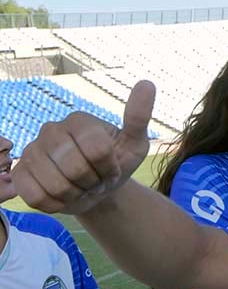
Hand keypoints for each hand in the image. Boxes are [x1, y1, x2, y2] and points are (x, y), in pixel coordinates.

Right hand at [13, 82, 154, 213]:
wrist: (97, 190)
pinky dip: (56, 204)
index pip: (98, 150)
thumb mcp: (135, 144)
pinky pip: (36, 197)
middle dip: (93, 183)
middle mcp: (50, 130)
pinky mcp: (19, 173)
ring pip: (56, 186)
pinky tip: (63, 196)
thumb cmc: (116, 164)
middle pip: (76, 169)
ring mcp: (31, 151)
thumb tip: (147, 83)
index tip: (112, 169)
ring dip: (76, 195)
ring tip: (81, 187)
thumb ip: (138, 117)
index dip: (110, 168)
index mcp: (79, 120)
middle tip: (96, 180)